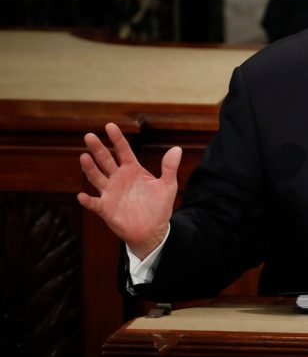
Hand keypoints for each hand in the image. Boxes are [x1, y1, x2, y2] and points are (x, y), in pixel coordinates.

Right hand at [77, 122, 180, 258]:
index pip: (123, 150)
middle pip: (106, 160)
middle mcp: (119, 178)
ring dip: (90, 168)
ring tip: (84, 157)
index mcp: (133, 169)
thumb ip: (169, 168)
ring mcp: (110, 192)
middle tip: (89, 136)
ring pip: (97, 177)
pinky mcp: (106, 208)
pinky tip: (82, 195)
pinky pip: (94, 203)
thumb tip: (177, 149)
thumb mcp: (168, 185)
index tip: (110, 125)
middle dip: (98, 148)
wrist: (153, 230)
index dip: (117, 138)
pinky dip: (88, 200)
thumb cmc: (159, 206)